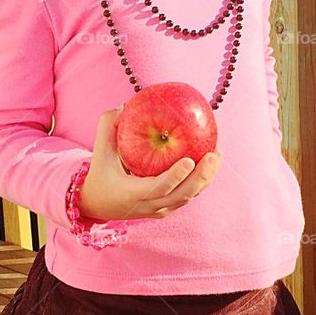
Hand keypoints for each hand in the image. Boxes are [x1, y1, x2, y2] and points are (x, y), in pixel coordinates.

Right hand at [78, 106, 222, 222]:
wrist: (98, 203)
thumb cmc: (100, 173)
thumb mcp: (100, 150)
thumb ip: (109, 126)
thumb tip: (126, 105)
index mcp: (133, 195)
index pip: (160, 188)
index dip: (176, 176)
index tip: (189, 160)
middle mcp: (150, 205)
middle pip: (183, 195)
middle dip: (202, 176)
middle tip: (214, 154)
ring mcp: (160, 209)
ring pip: (189, 196)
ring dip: (206, 178)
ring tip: (217, 154)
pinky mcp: (167, 207)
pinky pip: (188, 194)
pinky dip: (201, 180)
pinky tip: (210, 160)